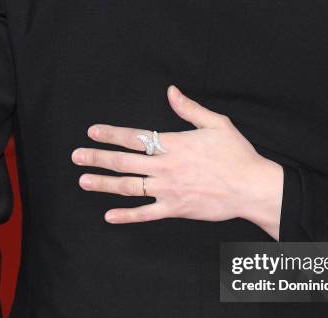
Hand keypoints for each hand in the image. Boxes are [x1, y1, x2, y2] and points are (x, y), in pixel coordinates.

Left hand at [71, 85, 283, 239]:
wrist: (251, 187)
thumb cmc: (237, 154)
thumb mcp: (216, 123)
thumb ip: (189, 109)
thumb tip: (170, 91)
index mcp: (174, 145)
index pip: (135, 138)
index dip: (111, 134)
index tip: (92, 132)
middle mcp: (166, 167)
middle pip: (124, 162)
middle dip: (97, 158)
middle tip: (76, 157)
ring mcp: (168, 190)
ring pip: (128, 187)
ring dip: (104, 184)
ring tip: (84, 181)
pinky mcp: (175, 209)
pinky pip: (145, 214)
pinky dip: (126, 216)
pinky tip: (109, 216)